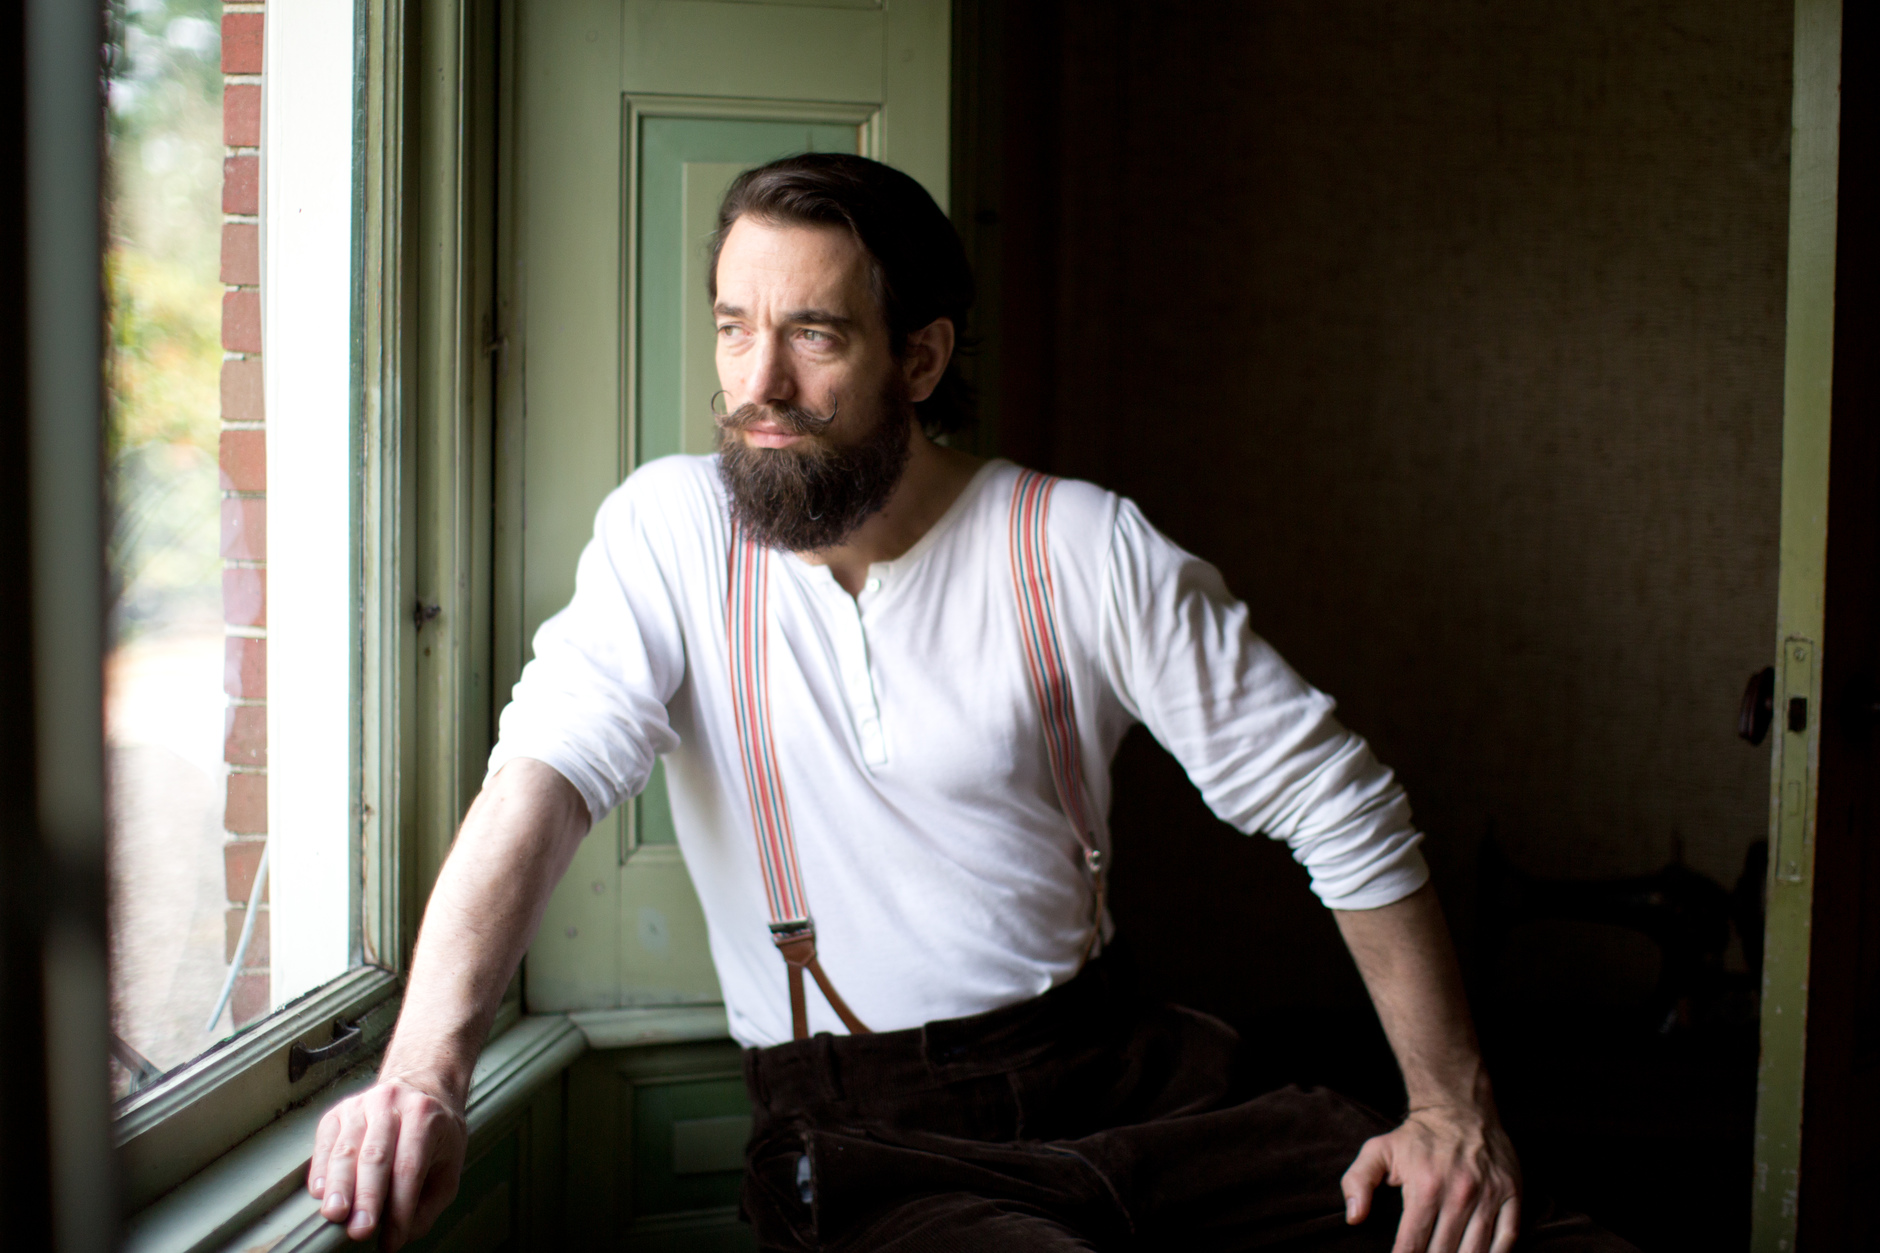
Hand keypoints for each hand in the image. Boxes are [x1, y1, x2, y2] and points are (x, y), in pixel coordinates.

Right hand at [308, 1076, 467, 1248]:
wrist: (421, 1087)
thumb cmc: (435, 1133)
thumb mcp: (449, 1164)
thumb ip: (430, 1202)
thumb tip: (404, 1233)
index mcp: (425, 1117)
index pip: (410, 1167)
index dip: (400, 1207)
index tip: (392, 1240)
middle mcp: (392, 1105)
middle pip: (376, 1156)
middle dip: (367, 1197)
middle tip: (360, 1230)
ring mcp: (362, 1105)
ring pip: (347, 1149)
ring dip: (339, 1186)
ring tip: (334, 1214)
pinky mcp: (338, 1112)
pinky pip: (325, 1142)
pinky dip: (320, 1170)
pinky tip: (320, 1192)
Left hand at [1341, 1103, 1520, 1252]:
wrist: (1459, 1106)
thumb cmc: (1416, 1136)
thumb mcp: (1378, 1152)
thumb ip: (1358, 1182)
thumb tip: (1354, 1218)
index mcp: (1425, 1187)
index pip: (1411, 1245)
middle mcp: (1460, 1193)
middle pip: (1444, 1252)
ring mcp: (1489, 1194)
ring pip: (1477, 1251)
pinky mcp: (1512, 1193)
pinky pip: (1509, 1237)